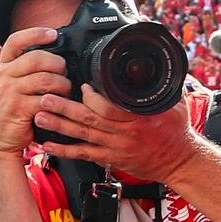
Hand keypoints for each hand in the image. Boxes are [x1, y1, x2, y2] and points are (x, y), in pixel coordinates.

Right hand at [0, 28, 70, 158]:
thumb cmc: (12, 111)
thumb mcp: (11, 86)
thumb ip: (25, 70)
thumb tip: (53, 55)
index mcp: (3, 67)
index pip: (15, 41)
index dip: (36, 34)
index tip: (53, 34)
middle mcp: (3, 76)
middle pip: (37, 58)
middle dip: (58, 65)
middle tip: (64, 74)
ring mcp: (8, 92)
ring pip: (46, 79)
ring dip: (63, 85)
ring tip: (65, 92)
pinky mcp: (17, 108)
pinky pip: (45, 99)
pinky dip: (58, 103)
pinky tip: (59, 106)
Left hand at [31, 84, 199, 182]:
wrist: (180, 161)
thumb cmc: (176, 129)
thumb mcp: (174, 101)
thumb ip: (161, 83)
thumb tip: (156, 60)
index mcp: (137, 117)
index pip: (110, 106)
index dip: (92, 96)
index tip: (81, 86)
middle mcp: (123, 132)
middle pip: (89, 119)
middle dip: (64, 107)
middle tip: (45, 97)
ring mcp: (115, 147)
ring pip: (82, 135)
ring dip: (59, 125)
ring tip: (40, 116)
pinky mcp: (111, 159)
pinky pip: (84, 154)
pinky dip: (65, 150)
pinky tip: (48, 145)